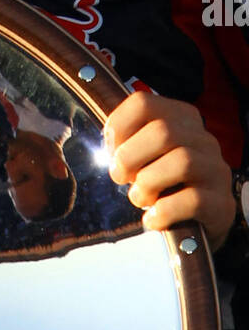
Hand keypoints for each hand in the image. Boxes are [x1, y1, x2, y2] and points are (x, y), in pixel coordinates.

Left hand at [105, 92, 234, 250]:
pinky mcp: (221, 203)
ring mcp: (216, 170)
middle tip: (121, 177)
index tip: (112, 152)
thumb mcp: (144, 158)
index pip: (143, 103)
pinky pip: (194, 200)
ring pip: (182, 162)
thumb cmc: (163, 187)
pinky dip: (164, 212)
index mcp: (181, 120)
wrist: (197, 226)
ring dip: (148, 184)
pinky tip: (153, 220)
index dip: (118, 127)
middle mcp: (203, 140)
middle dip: (130, 157)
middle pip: (163, 132)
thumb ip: (126, 143)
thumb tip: (107, 145)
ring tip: (139, 198)